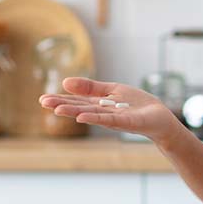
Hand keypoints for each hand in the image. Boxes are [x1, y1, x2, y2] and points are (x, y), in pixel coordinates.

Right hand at [39, 77, 179, 145]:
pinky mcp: (127, 122)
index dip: (61, 99)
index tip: (42, 99)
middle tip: (43, 102)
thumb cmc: (137, 105)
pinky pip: (109, 119)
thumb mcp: (112, 90)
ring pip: (91, 114)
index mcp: (99, 104)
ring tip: (58, 109)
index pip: (77, 101)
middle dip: (62, 105)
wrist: (160, 118)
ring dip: (75, 111)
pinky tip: (82, 117)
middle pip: (80, 108)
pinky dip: (96, 118)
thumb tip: (65, 82)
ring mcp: (114, 118)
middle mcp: (103, 113)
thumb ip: (91, 88)